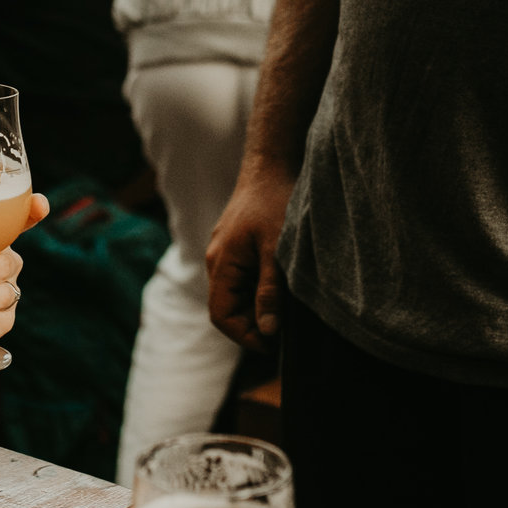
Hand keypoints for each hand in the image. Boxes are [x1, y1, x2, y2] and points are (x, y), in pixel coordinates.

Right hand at [206, 162, 292, 346]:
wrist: (272, 163)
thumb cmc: (275, 202)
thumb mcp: (277, 250)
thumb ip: (270, 291)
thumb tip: (267, 329)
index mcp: (221, 264)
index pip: (221, 316)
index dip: (245, 336)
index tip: (274, 344)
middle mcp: (218, 260)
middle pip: (229, 307)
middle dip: (254, 323)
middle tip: (286, 328)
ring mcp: (227, 252)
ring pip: (238, 293)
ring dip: (260, 305)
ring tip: (289, 306)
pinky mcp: (239, 245)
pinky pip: (244, 277)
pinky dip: (261, 288)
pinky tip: (284, 284)